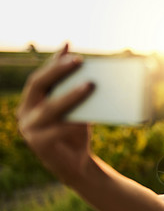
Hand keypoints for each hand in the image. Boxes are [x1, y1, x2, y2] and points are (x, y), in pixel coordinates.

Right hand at [17, 44, 94, 182]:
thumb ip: (75, 92)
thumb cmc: (75, 132)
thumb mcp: (75, 109)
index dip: (53, 61)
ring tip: (90, 85)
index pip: (41, 76)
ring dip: (71, 95)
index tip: (68, 46)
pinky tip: (85, 116)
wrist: (77, 164)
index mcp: (31, 101)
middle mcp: (25, 112)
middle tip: (79, 60)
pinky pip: (57, 129)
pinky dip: (72, 121)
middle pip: (38, 85)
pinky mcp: (39, 144)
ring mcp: (29, 129)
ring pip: (50, 107)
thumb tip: (90, 71)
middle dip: (58, 71)